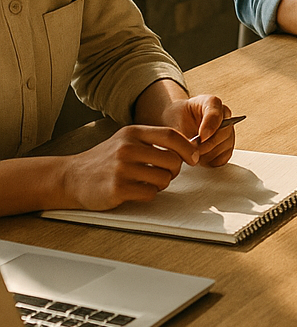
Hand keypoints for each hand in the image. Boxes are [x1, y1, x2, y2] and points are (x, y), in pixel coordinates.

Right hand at [59, 125, 199, 210]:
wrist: (71, 177)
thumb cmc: (105, 159)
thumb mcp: (126, 140)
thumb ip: (152, 140)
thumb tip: (187, 148)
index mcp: (133, 132)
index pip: (171, 135)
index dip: (188, 147)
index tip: (194, 157)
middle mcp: (128, 147)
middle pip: (171, 159)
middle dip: (174, 170)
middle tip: (166, 174)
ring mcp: (122, 168)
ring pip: (163, 178)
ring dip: (162, 184)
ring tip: (149, 182)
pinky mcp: (117, 188)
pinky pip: (150, 193)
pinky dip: (149, 194)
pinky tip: (137, 191)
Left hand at [158, 95, 235, 166]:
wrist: (177, 125)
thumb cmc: (176, 120)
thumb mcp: (174, 122)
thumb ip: (183, 133)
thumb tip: (192, 150)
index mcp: (211, 102)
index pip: (216, 113)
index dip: (210, 127)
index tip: (201, 137)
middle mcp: (224, 114)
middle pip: (224, 132)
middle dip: (206, 145)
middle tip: (192, 151)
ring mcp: (227, 129)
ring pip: (226, 145)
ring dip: (208, 154)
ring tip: (193, 154)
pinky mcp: (227, 145)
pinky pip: (225, 156)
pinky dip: (212, 161)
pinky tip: (201, 157)